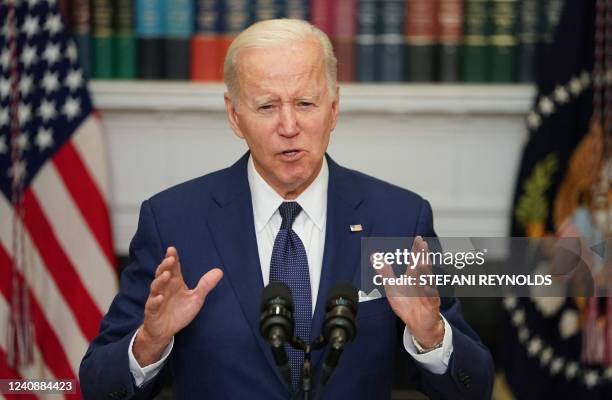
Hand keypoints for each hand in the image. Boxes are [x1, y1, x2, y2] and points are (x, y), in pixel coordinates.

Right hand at [133, 247, 222, 365]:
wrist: (165, 331)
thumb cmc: (179, 312)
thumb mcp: (196, 298)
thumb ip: (205, 285)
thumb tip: (219, 271)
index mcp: (174, 283)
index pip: (173, 268)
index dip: (172, 258)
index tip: (172, 249)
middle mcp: (164, 288)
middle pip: (162, 273)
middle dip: (165, 265)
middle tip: (170, 258)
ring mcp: (156, 299)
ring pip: (155, 287)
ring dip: (160, 280)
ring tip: (166, 274)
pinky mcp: (152, 312)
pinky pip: (152, 305)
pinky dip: (155, 301)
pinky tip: (160, 298)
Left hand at [374, 236, 442, 347]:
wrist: (418, 323)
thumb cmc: (407, 304)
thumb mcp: (392, 287)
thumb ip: (385, 272)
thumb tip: (374, 256)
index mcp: (413, 276)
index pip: (416, 260)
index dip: (417, 249)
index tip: (418, 238)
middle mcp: (422, 282)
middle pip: (423, 267)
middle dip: (422, 256)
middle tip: (422, 245)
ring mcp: (428, 292)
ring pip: (428, 280)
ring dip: (425, 271)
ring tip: (422, 261)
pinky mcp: (431, 304)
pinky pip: (431, 297)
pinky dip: (429, 291)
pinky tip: (426, 286)